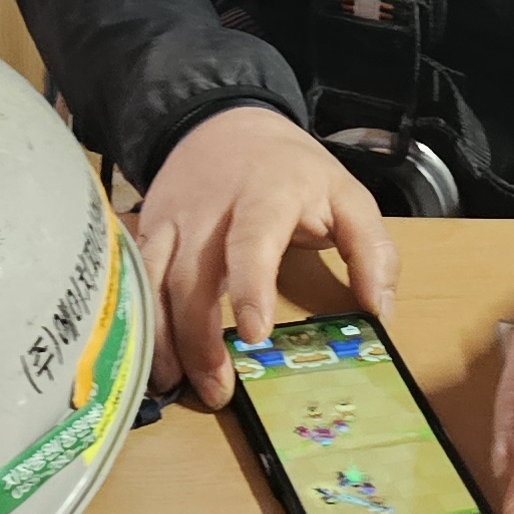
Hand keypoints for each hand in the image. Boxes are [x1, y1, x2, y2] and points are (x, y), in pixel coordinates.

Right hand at [131, 105, 397, 409]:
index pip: (252, 240)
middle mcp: (209, 210)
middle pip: (192, 277)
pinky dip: (137, 322)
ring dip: (161, 339)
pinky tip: (149, 359)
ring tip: (175, 386)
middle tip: (217, 391)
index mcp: (266, 195)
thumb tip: (379, 311)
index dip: (250, 286)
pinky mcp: (147, 230)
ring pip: (153, 283)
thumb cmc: (291, 170)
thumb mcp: (346, 194)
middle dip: (199, 339)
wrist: (224, 122)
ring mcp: (171, 220)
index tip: (254, 334)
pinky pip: (133, 280)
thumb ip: (372, 251)